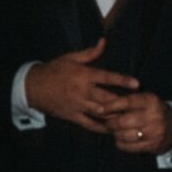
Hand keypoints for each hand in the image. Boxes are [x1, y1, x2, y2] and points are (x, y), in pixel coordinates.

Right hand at [24, 39, 138, 133]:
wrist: (34, 86)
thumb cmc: (54, 69)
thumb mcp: (71, 58)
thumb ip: (90, 53)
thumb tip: (104, 41)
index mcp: (84, 75)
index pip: (107, 77)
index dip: (123, 81)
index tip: (137, 84)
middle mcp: (83, 91)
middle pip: (107, 98)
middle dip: (123, 102)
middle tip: (137, 105)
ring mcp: (78, 105)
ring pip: (101, 113)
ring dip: (115, 116)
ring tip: (129, 119)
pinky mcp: (73, 116)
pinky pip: (89, 124)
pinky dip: (101, 128)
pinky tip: (112, 130)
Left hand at [101, 91, 171, 154]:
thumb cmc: (152, 111)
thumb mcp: (145, 100)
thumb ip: (128, 101)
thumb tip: (103, 104)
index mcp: (150, 101)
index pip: (127, 102)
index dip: (112, 106)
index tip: (100, 109)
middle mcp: (153, 116)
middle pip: (123, 121)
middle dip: (111, 123)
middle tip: (107, 123)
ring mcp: (154, 132)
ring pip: (124, 135)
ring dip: (116, 134)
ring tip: (115, 131)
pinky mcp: (152, 145)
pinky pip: (129, 147)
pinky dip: (121, 143)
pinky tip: (120, 140)